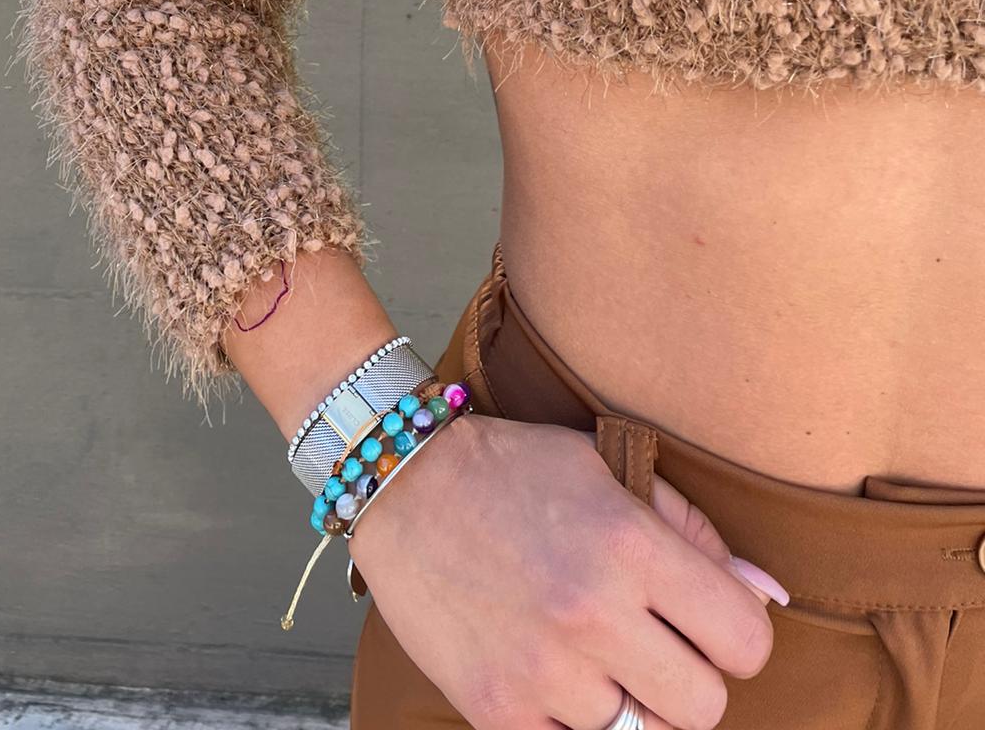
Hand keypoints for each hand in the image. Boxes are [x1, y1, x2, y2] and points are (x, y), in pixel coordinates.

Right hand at [348, 412, 784, 729]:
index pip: (747, 639)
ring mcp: (544, 670)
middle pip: (705, 706)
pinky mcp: (497, 709)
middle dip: (691, 678)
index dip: (738, 635)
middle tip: (655, 646)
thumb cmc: (515, 470)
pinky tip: (557, 680)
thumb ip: (695, 532)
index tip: (710, 624)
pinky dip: (575, 724)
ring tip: (598, 660)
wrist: (403, 486)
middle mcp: (594, 612)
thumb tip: (768, 595)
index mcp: (631, 545)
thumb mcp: (610, 468)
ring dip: (631, 704)